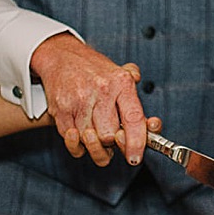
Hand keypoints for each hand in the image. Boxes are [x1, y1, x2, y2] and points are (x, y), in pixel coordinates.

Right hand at [29, 35, 148, 165]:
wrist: (61, 57)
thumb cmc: (93, 69)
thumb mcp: (120, 73)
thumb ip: (142, 104)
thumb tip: (152, 124)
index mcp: (121, 83)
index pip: (133, 119)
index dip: (136, 143)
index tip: (135, 157)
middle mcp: (101, 92)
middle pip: (109, 137)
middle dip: (111, 143)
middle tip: (111, 136)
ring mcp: (79, 102)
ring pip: (90, 142)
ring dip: (94, 145)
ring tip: (96, 132)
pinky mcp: (61, 110)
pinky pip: (72, 140)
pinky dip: (77, 143)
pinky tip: (81, 132)